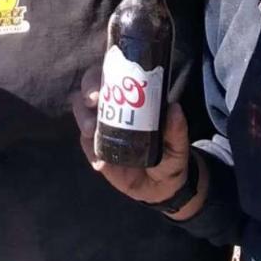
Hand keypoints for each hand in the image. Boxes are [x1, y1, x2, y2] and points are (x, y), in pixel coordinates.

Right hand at [71, 67, 205, 218]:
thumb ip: (177, 128)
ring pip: (82, 116)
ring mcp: (100, 131)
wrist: (162, 185)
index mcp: (128, 99)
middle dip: (86, 94)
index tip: (100, 83)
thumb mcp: (178, 142)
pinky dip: (91, 151)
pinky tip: (100, 160)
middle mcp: (109, 111)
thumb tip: (174, 107)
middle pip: (87, 94)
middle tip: (93, 102)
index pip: (107, 77)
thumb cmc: (170, 154)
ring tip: (92, 130)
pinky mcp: (97, 153)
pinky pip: (87, 148)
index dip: (98, 76)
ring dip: (84, 120)